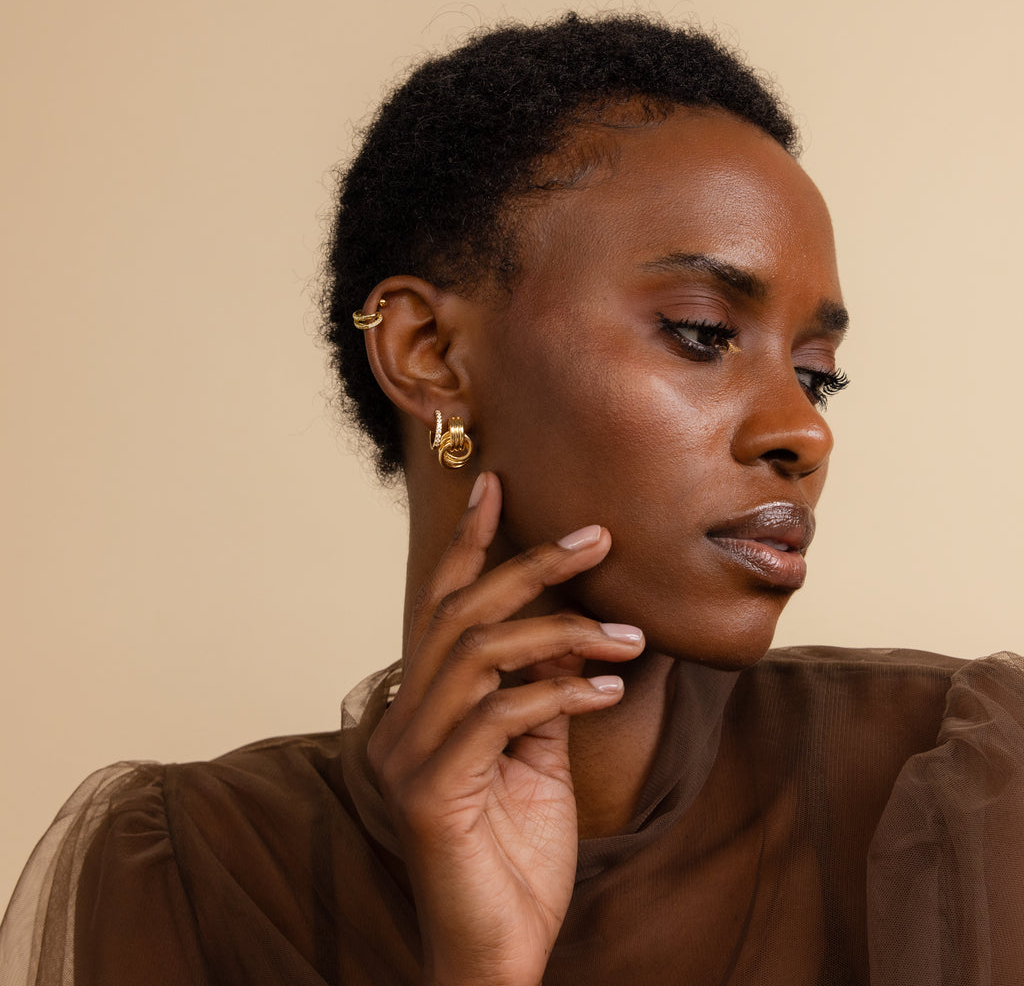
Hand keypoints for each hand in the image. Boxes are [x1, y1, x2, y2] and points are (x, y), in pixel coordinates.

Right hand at [367, 472, 643, 985]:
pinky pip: (499, 715)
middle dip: (528, 564)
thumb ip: (540, 692)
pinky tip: (610, 689)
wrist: (499, 952)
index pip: (441, 605)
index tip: (497, 484)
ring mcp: (408, 754)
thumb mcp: (538, 757)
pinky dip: (560, 692)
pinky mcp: (430, 791)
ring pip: (480, 653)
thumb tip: (570, 632)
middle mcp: (403, 718)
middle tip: (596, 535)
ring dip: (562, 633)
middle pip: (460, 613)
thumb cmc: (516, 854)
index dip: (468, 541)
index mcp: (424, 704)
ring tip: (627, 635)